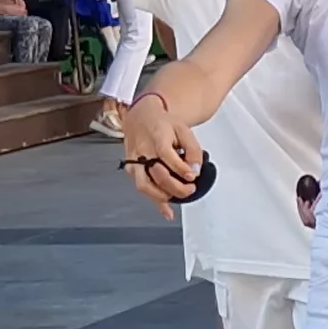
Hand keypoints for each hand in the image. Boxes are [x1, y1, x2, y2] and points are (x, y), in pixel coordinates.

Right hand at [117, 91, 203, 214]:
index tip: (192, 177)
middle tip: (190, 189)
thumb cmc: (162, 124)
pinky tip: (167, 211)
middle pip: (156, 174)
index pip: (166, 155)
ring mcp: (134, 161)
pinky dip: (155, 202)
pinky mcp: (131, 170)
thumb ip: (193, 150)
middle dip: (176, 187)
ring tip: (179, 196)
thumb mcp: (184, 130)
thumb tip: (196, 170)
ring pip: (145, 185)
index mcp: (157, 136)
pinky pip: (142, 189)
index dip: (181, 169)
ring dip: (164, 196)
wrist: (140, 117)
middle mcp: (143, 150)